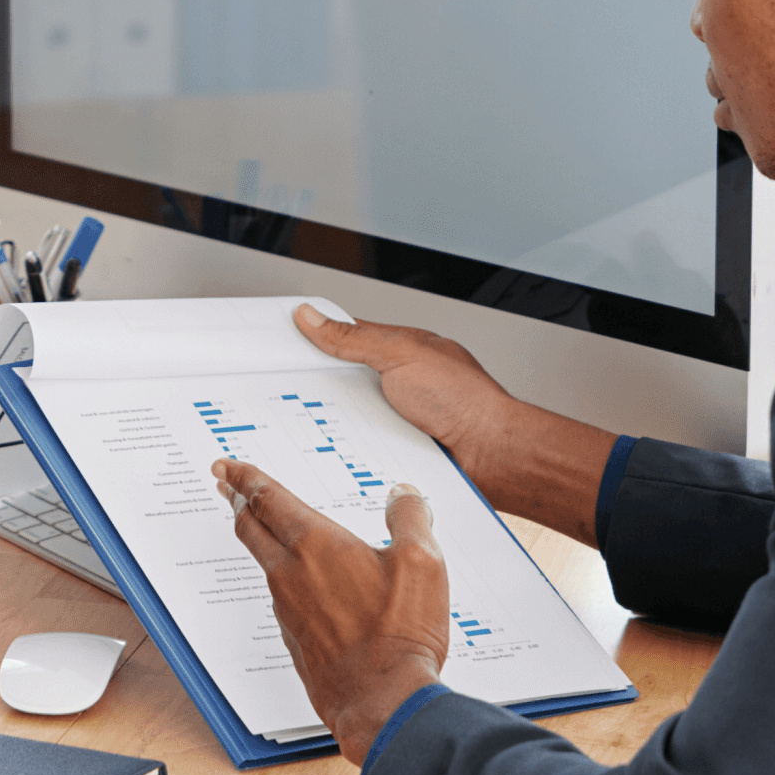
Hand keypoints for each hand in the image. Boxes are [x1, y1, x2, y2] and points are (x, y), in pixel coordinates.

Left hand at [215, 458, 447, 765]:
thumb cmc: (400, 634)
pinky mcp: (294, 639)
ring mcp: (287, 609)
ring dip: (260, 540)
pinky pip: (282, 599)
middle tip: (225, 484)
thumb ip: (409, 518)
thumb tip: (403, 494)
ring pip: (264, 563)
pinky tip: (303, 587)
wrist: (384, 703)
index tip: (226, 464)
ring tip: (267, 530)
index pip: (268, 497)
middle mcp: (291, 573)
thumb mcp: (421, 562)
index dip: (245, 476)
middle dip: (236, 500)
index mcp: (315, 544)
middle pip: (251, 527)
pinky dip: (284, 581)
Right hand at [293, 304, 614, 543]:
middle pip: (338, 381)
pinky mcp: (394, 453)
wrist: (496, 457)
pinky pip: (357, 449)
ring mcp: (394, 421)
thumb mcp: (402, 354)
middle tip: (286, 389)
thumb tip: (312, 317)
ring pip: (344, 418)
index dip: (312, 338)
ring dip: (328, 423)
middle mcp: (395, 385)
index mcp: (397, 351)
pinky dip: (344, 450)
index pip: (343, 338)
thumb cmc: (467, 401)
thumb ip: (353, 338)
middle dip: (314, 387)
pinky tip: (333, 453)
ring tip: (308, 423)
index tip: (278, 343)